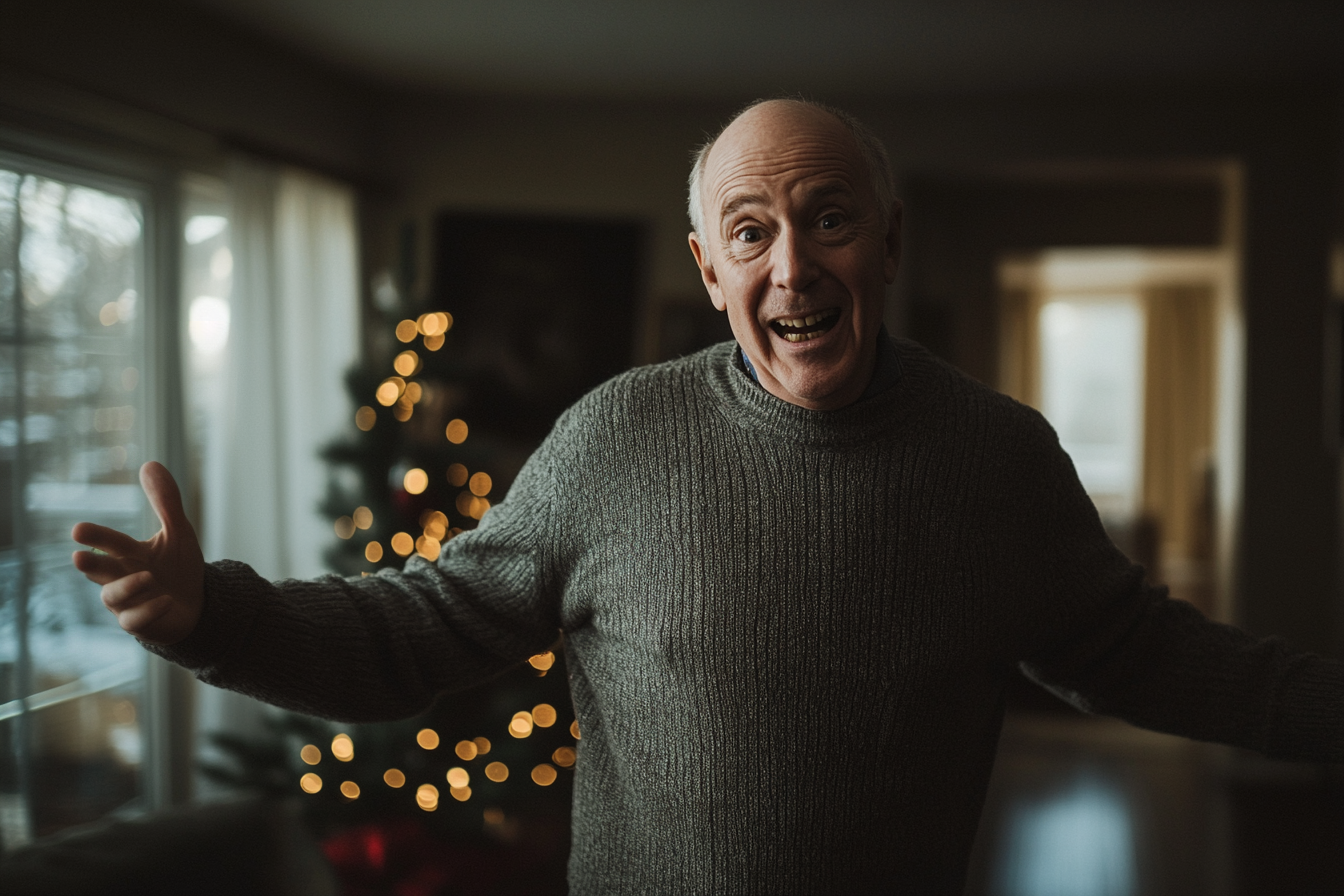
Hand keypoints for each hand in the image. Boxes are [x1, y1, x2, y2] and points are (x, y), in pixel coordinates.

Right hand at [72, 461, 204, 645]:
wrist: (196, 605)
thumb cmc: (178, 567)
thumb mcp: (178, 531)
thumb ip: (165, 501)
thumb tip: (150, 463)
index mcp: (128, 555)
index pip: (108, 543)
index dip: (95, 537)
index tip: (78, 530)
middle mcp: (121, 578)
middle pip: (100, 571)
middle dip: (91, 564)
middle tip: (79, 557)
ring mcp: (127, 603)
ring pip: (113, 597)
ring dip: (128, 586)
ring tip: (149, 577)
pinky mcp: (139, 624)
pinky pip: (136, 621)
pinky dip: (149, 610)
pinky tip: (166, 600)